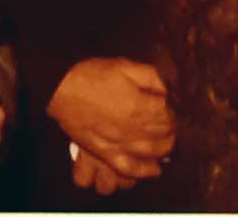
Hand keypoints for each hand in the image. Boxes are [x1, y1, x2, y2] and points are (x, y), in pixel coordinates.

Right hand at [47, 58, 172, 188]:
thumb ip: (152, 77)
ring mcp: (119, 144)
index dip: (176, 112)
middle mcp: (132, 128)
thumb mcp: (126, 66)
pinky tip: (154, 169)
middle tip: (173, 123)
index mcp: (140, 105)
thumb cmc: (94, 75)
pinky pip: (128, 168)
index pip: (170, 115)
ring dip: (164, 149)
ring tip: (167, 142)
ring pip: (151, 153)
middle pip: (164, 135)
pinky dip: (144, 171)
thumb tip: (170, 90)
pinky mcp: (105, 153)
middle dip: (173, 130)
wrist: (62, 88)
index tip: (175, 108)